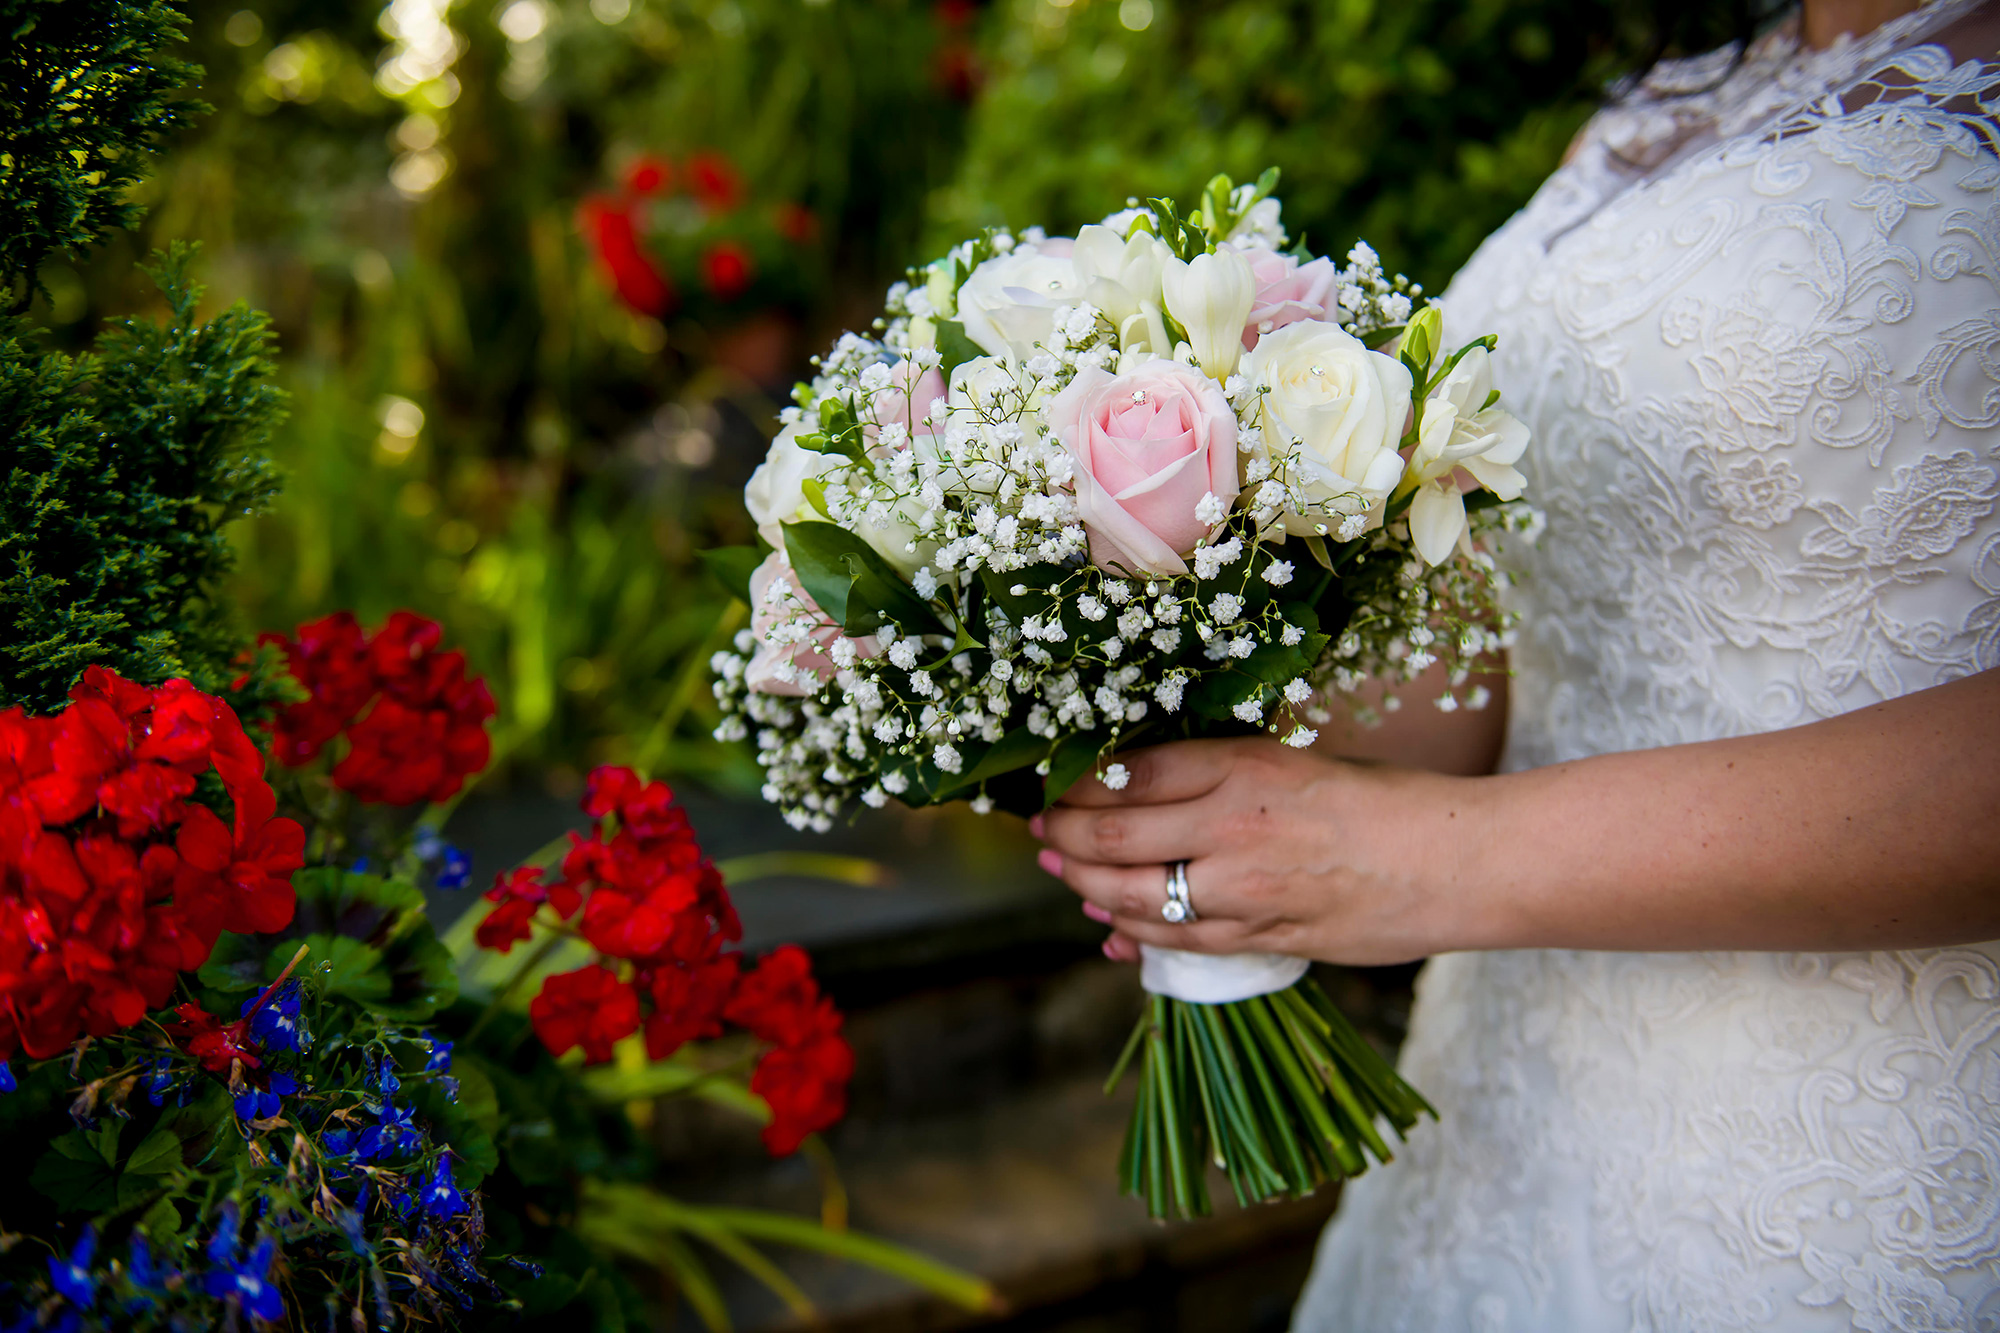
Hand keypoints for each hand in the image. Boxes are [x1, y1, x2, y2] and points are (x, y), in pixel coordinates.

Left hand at [1031, 737, 1498, 966]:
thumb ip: (1221, 775)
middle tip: (1039, 832)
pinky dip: (1132, 933)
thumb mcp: (1295, 761)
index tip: (1053, 783)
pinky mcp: (1261, 937)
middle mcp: (1232, 826)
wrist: (1455, 863)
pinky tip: (1110, 924)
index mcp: (1243, 766)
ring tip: (1064, 872)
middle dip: (1061, 835)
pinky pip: (1175, 941)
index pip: (1128, 773)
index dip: (1076, 782)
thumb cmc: (1383, 801)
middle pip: (1111, 835)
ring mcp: (1243, 889)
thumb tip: (1143, 784)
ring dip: (1085, 886)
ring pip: (1132, 894)